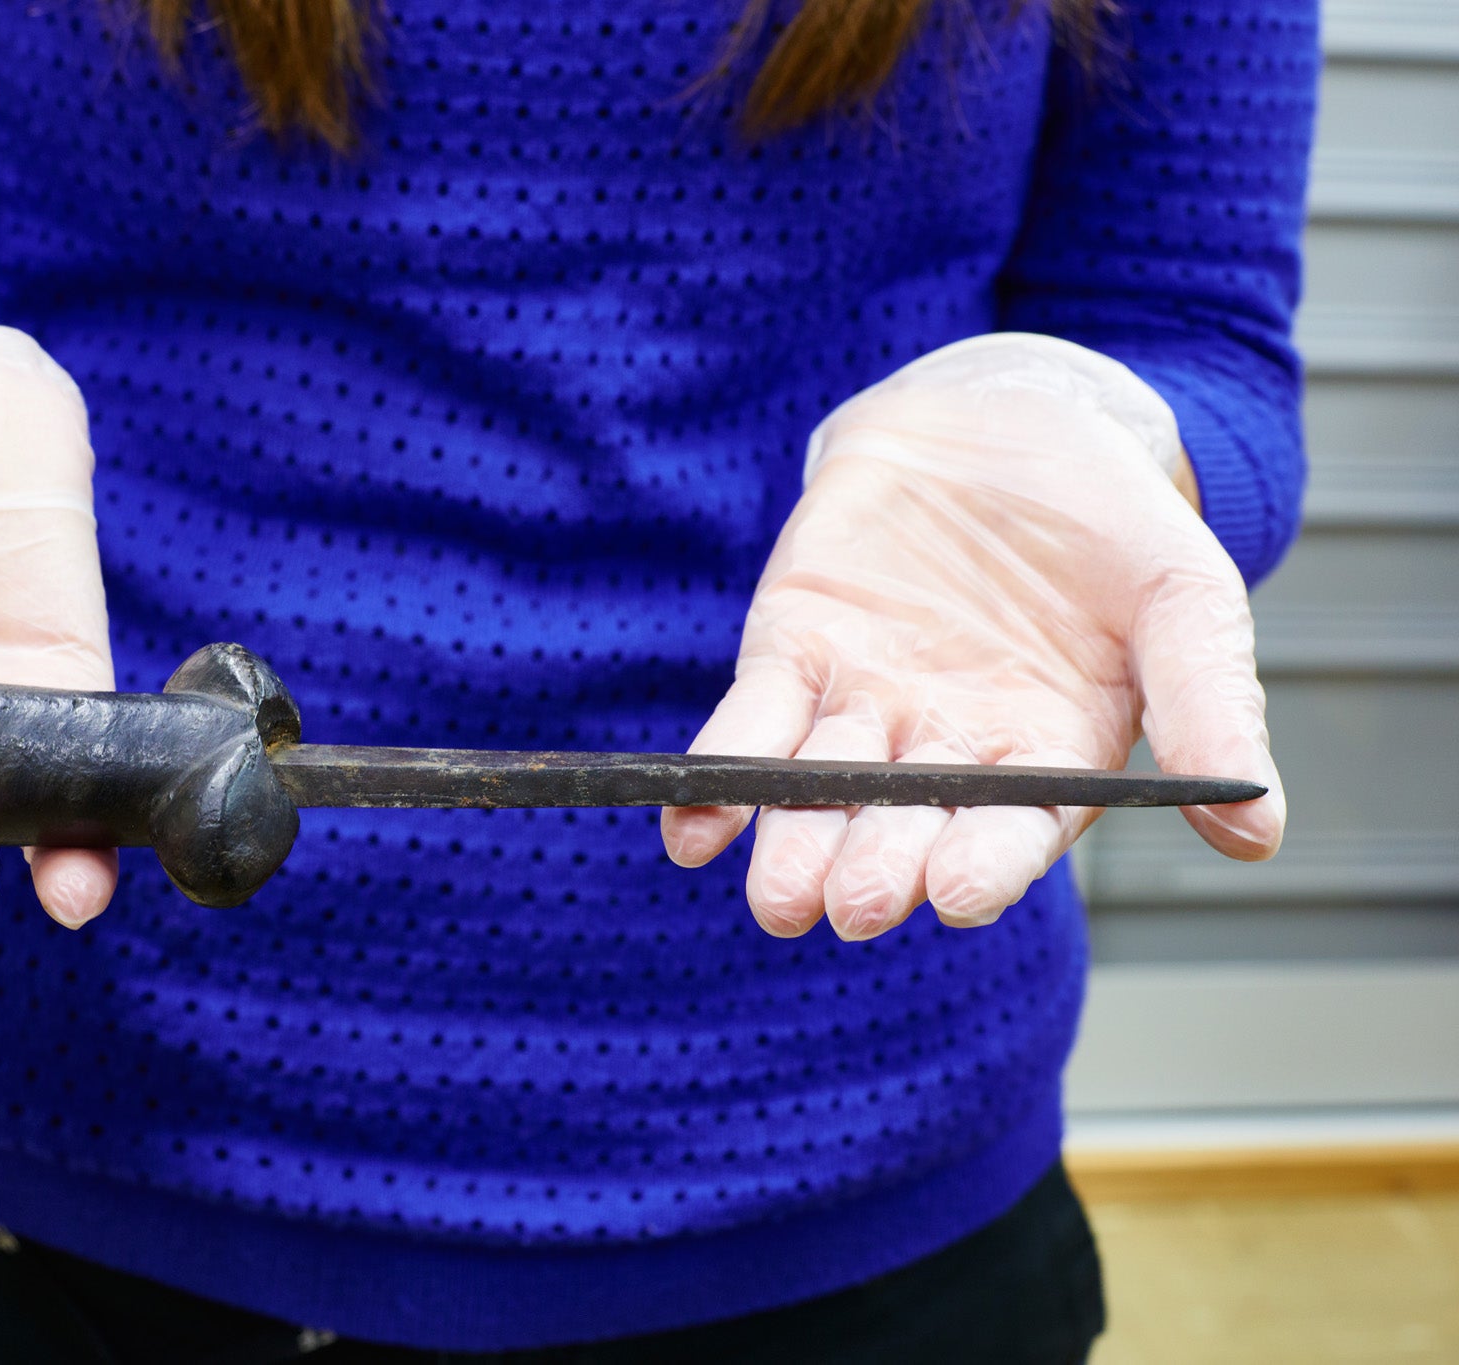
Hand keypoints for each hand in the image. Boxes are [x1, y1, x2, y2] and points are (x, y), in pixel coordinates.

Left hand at [661, 333, 1285, 939]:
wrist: (1011, 421)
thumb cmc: (1111, 525)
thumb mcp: (1186, 601)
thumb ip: (1210, 707)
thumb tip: (1260, 832)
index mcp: (1045, 759)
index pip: (1011, 831)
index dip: (985, 863)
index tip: (960, 893)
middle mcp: (946, 752)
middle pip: (903, 824)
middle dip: (875, 866)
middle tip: (853, 906)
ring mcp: (863, 707)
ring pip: (819, 789)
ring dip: (791, 840)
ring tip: (774, 894)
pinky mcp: (793, 653)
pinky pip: (750, 725)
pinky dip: (718, 774)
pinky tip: (691, 827)